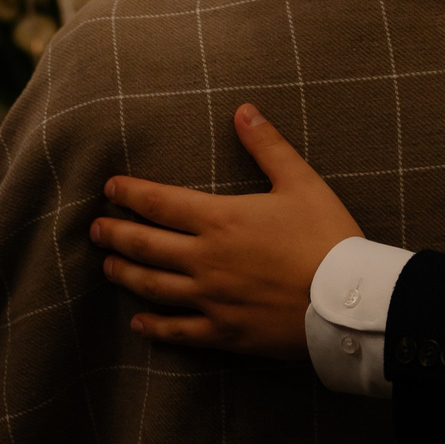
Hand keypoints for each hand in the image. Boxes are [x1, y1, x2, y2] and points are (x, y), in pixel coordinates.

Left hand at [93, 104, 360, 359]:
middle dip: (116, 233)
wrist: (350, 301)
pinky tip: (138, 323)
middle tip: (95, 227)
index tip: (109, 188)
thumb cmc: (328, 237)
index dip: (130, 193)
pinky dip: (154, 327)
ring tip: (108, 265)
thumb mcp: (301, 181)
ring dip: (126, 273)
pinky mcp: (225, 332)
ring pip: (153, 286)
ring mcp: (212, 299)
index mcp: (221, 219)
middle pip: (145, 245)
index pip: (160, 203)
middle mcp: (206, 259)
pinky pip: (180, 331)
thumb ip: (267, 146)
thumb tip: (243, 110)